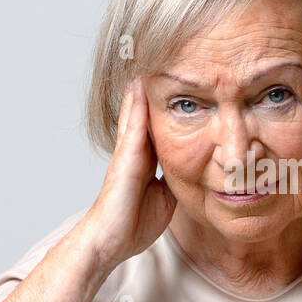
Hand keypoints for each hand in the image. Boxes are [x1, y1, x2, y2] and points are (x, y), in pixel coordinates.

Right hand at [79, 75, 176, 271]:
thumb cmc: (133, 225)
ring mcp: (127, 153)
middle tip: (156, 60)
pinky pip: (133, 126)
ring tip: (146, 60)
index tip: (174, 83)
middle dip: (149, 90)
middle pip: (143, 113)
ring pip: (135, 112)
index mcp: (145, 161)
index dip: (164, 106)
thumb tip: (191, 174)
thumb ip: (173, 181)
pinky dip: (136, 105)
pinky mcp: (124, 159)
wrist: (110, 241)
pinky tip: (139, 85)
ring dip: (141, 88)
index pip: (156, 126)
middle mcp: (134, 152)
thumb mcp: (164, 199)